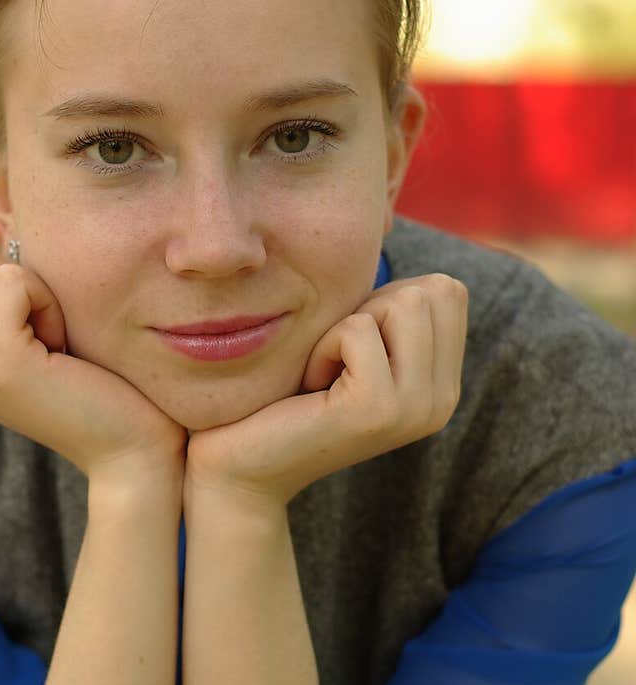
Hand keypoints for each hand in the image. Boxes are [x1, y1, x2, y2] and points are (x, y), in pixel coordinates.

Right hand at [0, 242, 186, 483]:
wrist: (130, 449)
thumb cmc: (101, 385)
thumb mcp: (39, 335)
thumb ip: (4, 298)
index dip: (13, 282)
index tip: (44, 335)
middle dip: (23, 285)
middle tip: (55, 341)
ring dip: (39, 295)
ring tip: (59, 347)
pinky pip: (13, 281)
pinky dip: (50, 303)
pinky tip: (64, 348)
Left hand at [184, 273, 468, 508]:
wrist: (238, 467)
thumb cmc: (280, 394)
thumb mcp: (346, 340)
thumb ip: (384, 304)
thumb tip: (386, 218)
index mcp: (441, 383)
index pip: (446, 289)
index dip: (384, 300)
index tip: (346, 348)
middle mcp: (441, 400)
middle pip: (432, 289)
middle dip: (367, 309)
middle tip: (330, 361)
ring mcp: (417, 409)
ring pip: (401, 302)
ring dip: (343, 327)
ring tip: (320, 373)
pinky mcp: (379, 410)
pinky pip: (358, 330)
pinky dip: (322, 346)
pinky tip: (307, 388)